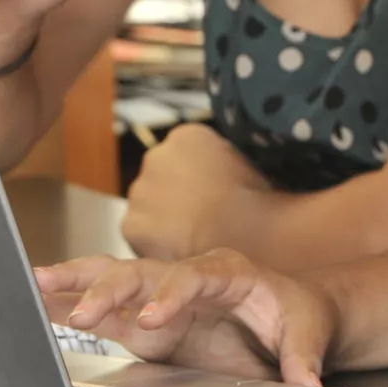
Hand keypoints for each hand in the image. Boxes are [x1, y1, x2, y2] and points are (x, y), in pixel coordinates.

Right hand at [37, 250, 336, 386]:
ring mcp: (161, 302)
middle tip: (80, 312)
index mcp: (226, 272)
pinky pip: (105, 314)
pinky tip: (39, 308)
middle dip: (107, 288)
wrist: (292, 311)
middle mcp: (185, 280)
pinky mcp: (147, 326)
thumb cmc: (298, 312)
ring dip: (74, 284)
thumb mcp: (311, 329)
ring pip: (112, 283)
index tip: (151, 319)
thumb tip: (308, 381)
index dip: (169, 295)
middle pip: (139, 273)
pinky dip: (71, 308)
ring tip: (34, 286)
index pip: (191, 276)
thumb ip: (305, 354)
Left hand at [119, 123, 270, 259]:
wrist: (242, 231)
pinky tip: (180, 250)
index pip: (184, 154)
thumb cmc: (255, 199)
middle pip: (161, 177)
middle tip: (201, 216)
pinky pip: (141, 235)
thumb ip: (221, 160)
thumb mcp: (247, 162)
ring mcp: (140, 191)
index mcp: (186, 136)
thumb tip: (220, 171)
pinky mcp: (132, 224)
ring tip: (192, 237)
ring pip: (147, 206)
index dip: (198, 176)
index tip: (212, 192)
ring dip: (162, 218)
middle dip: (175, 194)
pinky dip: (155, 244)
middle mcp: (156, 156)